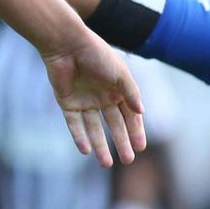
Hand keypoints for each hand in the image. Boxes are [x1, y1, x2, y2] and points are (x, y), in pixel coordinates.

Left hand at [40, 33, 146, 165]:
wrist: (66, 44)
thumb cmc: (96, 54)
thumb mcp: (120, 73)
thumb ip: (131, 93)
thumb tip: (143, 113)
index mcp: (117, 89)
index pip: (130, 115)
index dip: (136, 131)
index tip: (141, 147)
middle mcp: (102, 97)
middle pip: (114, 125)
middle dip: (121, 142)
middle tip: (128, 160)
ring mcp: (84, 101)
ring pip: (94, 128)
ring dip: (100, 145)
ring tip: (106, 163)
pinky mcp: (67, 102)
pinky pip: (75, 124)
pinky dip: (80, 137)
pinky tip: (86, 150)